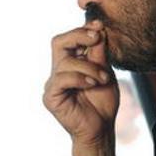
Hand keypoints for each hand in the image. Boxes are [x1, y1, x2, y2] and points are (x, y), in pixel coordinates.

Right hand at [43, 20, 118, 146]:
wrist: (100, 129)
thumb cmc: (103, 103)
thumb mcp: (104, 71)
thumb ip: (99, 53)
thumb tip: (98, 28)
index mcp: (70, 64)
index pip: (69, 39)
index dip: (82, 30)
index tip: (99, 26)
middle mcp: (58, 71)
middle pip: (58, 42)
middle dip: (78, 36)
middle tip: (96, 38)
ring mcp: (52, 84)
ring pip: (66, 62)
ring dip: (89, 67)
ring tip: (102, 78)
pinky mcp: (50, 97)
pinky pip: (62, 79)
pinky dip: (80, 78)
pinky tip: (92, 84)